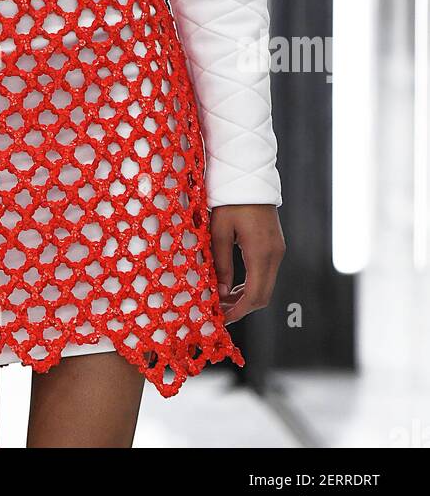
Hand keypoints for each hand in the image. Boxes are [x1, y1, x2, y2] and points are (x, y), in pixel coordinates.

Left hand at [209, 204, 284, 325]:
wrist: (250, 176)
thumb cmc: (230, 200)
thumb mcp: (219, 230)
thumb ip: (221, 262)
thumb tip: (221, 293)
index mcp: (260, 252)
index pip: (254, 295)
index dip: (238, 311)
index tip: (221, 319)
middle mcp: (274, 255)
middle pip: (263, 296)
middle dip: (242, 308)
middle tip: (218, 312)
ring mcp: (277, 250)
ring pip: (265, 286)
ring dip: (246, 298)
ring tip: (222, 301)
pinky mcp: (275, 246)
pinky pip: (266, 274)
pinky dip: (251, 285)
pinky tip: (233, 286)